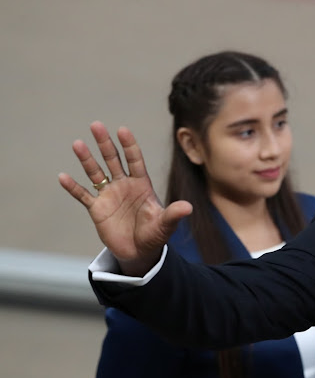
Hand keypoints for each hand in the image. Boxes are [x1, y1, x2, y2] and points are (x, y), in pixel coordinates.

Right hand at [59, 121, 192, 275]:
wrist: (139, 252)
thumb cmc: (154, 235)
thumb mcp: (165, 225)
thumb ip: (173, 214)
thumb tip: (188, 207)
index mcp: (141, 185)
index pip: (135, 160)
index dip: (129, 146)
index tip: (122, 130)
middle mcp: (124, 185)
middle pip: (113, 160)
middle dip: (105, 143)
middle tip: (96, 125)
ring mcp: (109, 195)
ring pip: (96, 173)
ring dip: (87, 159)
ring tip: (78, 144)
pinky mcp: (97, 208)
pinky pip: (83, 195)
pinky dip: (73, 187)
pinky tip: (63, 176)